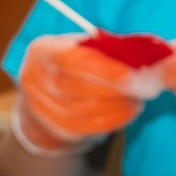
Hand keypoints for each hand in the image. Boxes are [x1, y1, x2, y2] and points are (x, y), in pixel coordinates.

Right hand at [12, 33, 150, 155]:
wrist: (47, 91)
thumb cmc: (75, 62)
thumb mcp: (85, 46)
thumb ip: (106, 48)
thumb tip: (142, 55)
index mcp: (43, 51)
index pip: (70, 60)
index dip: (102, 69)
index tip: (131, 75)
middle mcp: (33, 78)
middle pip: (73, 88)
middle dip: (112, 90)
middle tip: (141, 88)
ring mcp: (38, 105)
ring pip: (78, 111)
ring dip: (114, 107)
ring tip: (137, 100)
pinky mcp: (51, 126)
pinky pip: (82, 128)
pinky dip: (109, 121)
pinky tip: (127, 113)